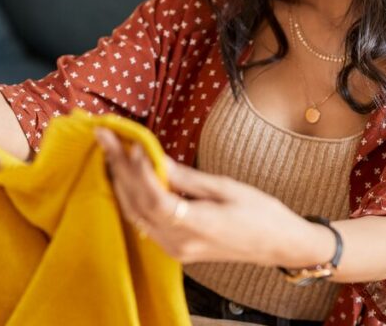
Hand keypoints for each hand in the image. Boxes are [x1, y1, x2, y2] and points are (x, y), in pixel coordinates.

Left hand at [94, 126, 315, 266]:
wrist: (279, 244)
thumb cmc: (261, 213)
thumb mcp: (227, 188)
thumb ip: (186, 178)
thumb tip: (155, 159)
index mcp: (198, 225)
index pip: (155, 198)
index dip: (139, 171)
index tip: (131, 143)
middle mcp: (181, 242)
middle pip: (138, 205)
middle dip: (119, 169)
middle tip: (105, 137)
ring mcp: (176, 249)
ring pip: (136, 215)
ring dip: (121, 183)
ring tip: (110, 151)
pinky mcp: (176, 249)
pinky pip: (145, 223)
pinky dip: (133, 198)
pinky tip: (127, 176)